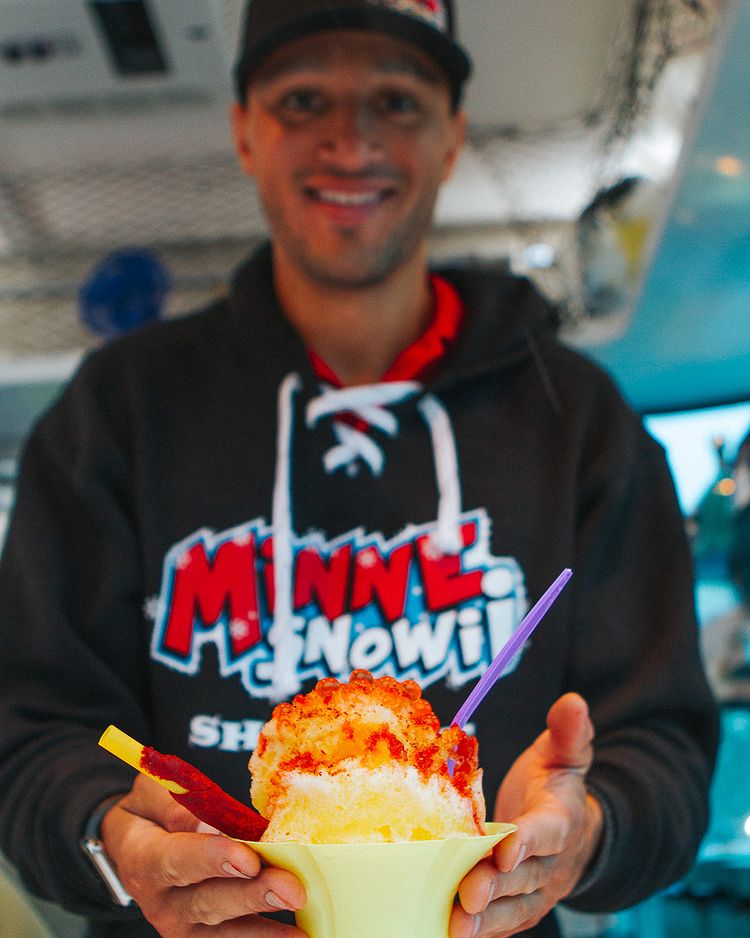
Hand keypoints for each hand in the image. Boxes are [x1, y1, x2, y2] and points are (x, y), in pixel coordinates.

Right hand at [101, 774, 306, 935]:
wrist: (129, 847)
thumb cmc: (148, 813)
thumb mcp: (150, 795)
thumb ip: (178, 807)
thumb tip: (211, 826)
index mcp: (143, 859)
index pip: (178, 860)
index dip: (214, 860)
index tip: (250, 860)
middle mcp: (160, 901)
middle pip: (208, 902)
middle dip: (252, 896)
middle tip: (290, 889)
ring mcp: (181, 924)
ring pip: (224, 930)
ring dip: (265, 929)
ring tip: (299, 928)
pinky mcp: (200, 935)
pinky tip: (296, 935)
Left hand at [450, 693, 602, 936]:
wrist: (574, 831)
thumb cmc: (556, 785)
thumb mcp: (565, 754)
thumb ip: (568, 732)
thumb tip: (573, 700)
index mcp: (560, 820)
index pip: (546, 831)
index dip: (526, 840)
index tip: (503, 846)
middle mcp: (550, 862)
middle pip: (522, 876)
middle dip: (494, 885)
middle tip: (466, 893)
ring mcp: (535, 891)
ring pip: (510, 907)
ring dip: (483, 918)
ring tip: (454, 926)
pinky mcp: (518, 907)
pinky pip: (499, 923)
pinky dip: (478, 930)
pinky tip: (448, 933)